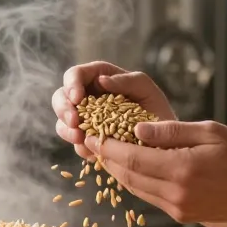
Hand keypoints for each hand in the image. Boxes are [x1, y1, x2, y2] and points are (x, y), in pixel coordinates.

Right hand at [52, 62, 176, 160]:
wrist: (165, 141)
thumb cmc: (155, 108)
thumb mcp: (145, 89)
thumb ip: (126, 81)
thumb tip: (101, 80)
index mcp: (99, 78)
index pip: (75, 74)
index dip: (71, 84)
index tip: (77, 98)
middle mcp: (88, 98)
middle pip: (61, 97)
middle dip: (63, 108)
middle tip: (74, 121)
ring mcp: (86, 120)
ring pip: (63, 121)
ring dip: (67, 129)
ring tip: (80, 138)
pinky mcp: (88, 140)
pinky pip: (75, 143)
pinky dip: (80, 147)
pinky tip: (91, 152)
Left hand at [85, 117, 226, 225]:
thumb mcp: (209, 131)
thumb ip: (171, 131)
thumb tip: (136, 129)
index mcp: (181, 169)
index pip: (131, 159)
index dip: (108, 147)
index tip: (94, 134)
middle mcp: (176, 194)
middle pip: (128, 176)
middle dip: (108, 158)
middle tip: (93, 140)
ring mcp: (178, 208)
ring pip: (136, 189)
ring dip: (119, 171)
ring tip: (107, 152)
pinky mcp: (182, 215)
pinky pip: (150, 197)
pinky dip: (136, 181)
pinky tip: (132, 167)